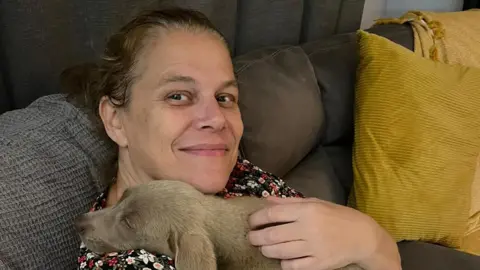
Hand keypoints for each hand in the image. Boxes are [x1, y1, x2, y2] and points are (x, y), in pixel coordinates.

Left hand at [247, 196, 399, 269]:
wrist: (362, 236)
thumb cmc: (336, 216)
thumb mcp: (315, 202)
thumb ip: (289, 202)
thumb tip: (266, 200)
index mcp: (307, 210)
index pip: (272, 214)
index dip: (256, 218)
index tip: (250, 221)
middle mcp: (308, 228)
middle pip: (272, 235)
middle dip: (256, 237)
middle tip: (251, 237)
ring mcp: (314, 248)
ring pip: (279, 252)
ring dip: (266, 250)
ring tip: (263, 247)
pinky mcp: (319, 264)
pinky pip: (293, 266)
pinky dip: (283, 263)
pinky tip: (282, 258)